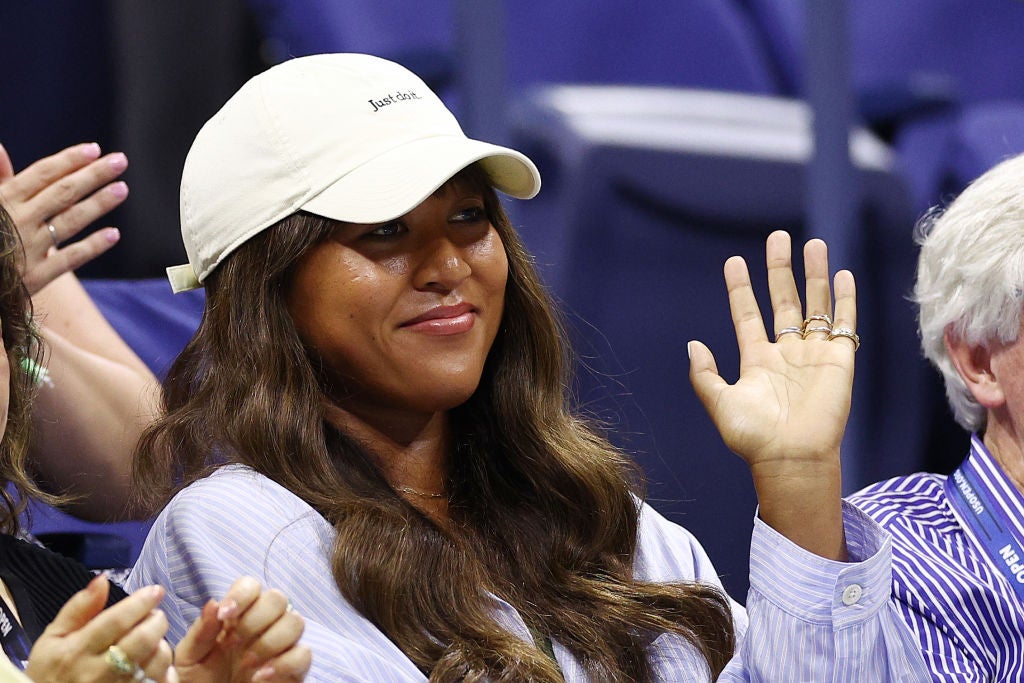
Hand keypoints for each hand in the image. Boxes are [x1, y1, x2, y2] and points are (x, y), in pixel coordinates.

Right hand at [0, 142, 127, 293]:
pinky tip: (114, 234)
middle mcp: (17, 221)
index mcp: (3, 200)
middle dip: (93, 175)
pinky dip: (92, 246)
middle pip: (62, 193)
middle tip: (121, 161)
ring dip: (98, 204)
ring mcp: (27, 249)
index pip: (42, 174)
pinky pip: (69, 259)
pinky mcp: (35, 277)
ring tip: (122, 189)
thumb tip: (0, 148)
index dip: (69, 160)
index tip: (95, 149)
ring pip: (69, 222)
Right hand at [25, 575, 174, 681]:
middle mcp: (97, 672)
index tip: (155, 591)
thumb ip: (78, 608)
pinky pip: (158, 681)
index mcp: (76, 651)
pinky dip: (163, 668)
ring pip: (155, 661)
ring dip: (162, 644)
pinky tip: (154, 661)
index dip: (140, 602)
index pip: (116, 621)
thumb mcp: (52, 639)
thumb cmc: (51, 672)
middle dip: (156, 621)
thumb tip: (102, 580)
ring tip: (154, 639)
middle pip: (142, 640)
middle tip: (155, 615)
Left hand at [174, 577, 310, 681]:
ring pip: (296, 621)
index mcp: (238, 616)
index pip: (251, 585)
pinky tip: (260, 677)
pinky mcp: (293, 668)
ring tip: (246, 664)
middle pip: (278, 597)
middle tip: (233, 643)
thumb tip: (213, 603)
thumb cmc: (199, 681)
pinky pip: (304, 654)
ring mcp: (281, 646)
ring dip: (269, 641)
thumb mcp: (189, 658)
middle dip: (255, 619)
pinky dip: (283, 664)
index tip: (225, 615)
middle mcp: (263, 625)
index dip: (242, 595)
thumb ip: (200, 632)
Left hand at [688, 231, 856, 558]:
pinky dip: (844, 300)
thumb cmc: (753, 437)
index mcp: (757, 359)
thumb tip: (693, 344)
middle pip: (783, 300)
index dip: (740, 289)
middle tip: (777, 238)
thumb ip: (705, 375)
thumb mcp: (719, 403)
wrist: (791, 459)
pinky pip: (844, 325)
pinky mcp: (839, 362)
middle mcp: (786, 352)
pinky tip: (842, 275)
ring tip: (812, 244)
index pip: (747, 314)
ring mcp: (814, 355)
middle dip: (780, 269)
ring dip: (814, 275)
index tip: (734, 262)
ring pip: (814, 305)